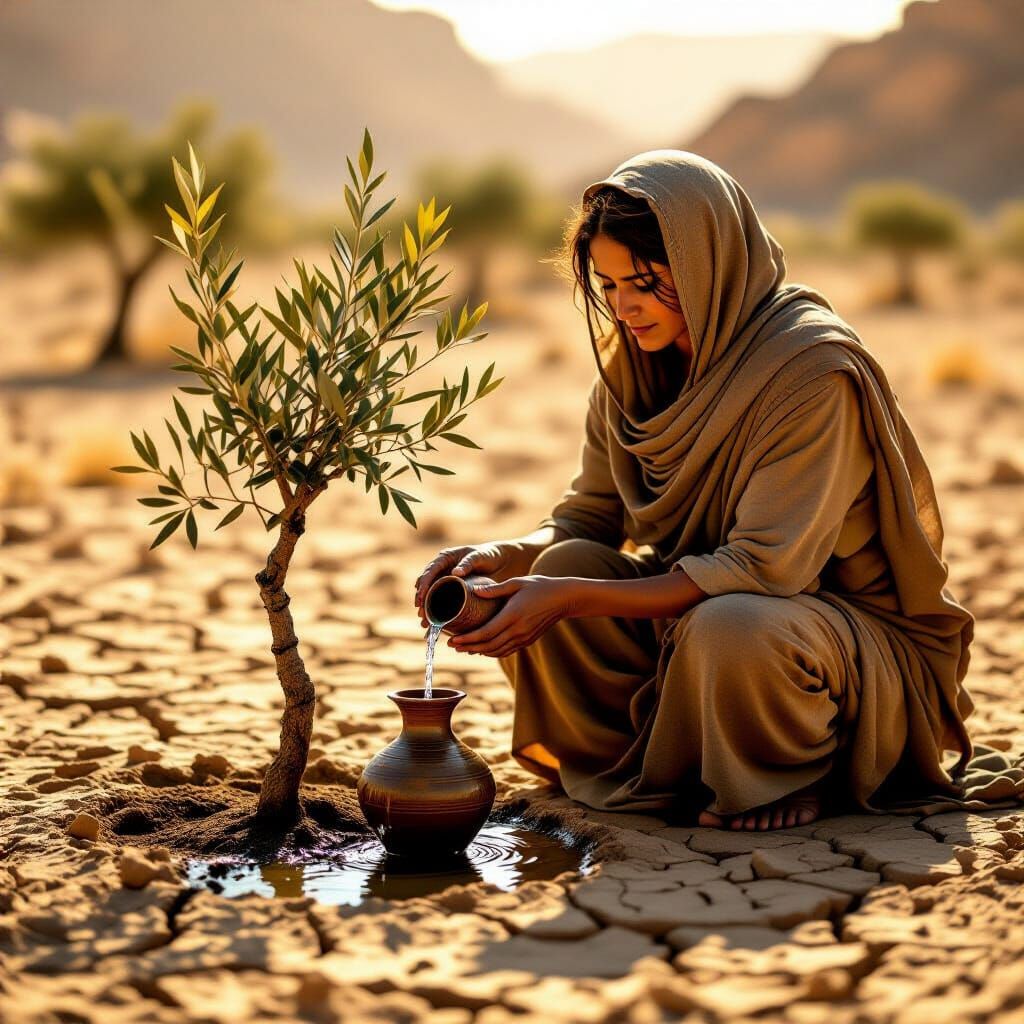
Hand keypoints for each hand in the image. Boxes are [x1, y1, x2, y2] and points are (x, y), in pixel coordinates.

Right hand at [413, 541, 536, 627]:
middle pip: (427, 587)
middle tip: (422, 615)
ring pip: (431, 598)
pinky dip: (438, 616)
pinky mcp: (453, 594)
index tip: (421, 597)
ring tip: (425, 625)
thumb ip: (468, 563)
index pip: (430, 571)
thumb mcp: (479, 557)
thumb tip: (455, 573)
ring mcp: (446, 583)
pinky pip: (442, 605)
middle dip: (422, 602)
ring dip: (427, 611)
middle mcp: (442, 571)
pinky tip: (434, 629)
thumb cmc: (489, 556)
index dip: (423, 584)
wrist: (500, 563)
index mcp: (445, 559)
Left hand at [447, 575, 575, 657]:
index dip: (467, 639)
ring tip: (463, 648)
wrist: (563, 599)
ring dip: (478, 651)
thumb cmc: (540, 586)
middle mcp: (517, 630)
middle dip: (468, 647)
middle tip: (452, 646)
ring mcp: (523, 637)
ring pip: (496, 651)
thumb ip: (495, 589)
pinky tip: (482, 649)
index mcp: (512, 615)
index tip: (452, 639)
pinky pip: (506, 650)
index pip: (485, 633)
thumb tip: (475, 590)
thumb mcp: (517, 583)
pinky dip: (492, 652)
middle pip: (487, 645)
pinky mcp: (527, 640)